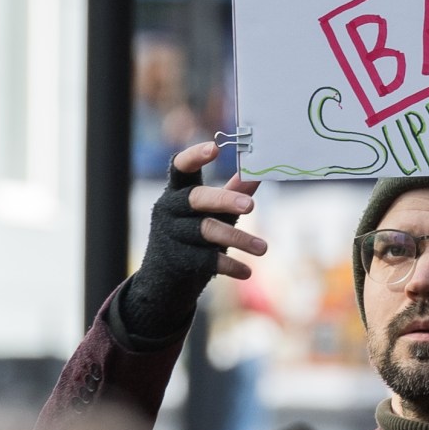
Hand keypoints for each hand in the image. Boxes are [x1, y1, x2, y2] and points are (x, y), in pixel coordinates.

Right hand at [116, 140, 265, 345]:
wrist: (164, 281)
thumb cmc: (193, 236)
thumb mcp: (212, 212)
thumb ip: (233, 192)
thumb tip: (258, 172)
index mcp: (177, 191)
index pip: (180, 167)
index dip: (195, 156)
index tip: (215, 148)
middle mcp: (169, 209)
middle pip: (196, 198)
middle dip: (224, 200)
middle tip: (251, 206)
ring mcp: (170, 235)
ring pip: (206, 231)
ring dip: (238, 239)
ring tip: (263, 248)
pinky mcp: (176, 259)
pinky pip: (206, 260)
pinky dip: (229, 265)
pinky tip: (247, 271)